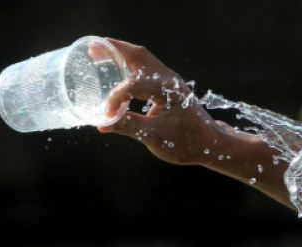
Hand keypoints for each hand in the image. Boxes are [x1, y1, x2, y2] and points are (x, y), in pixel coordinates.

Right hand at [97, 39, 221, 165]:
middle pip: (138, 55)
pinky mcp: (168, 86)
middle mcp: (169, 79)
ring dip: (121, 53)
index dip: (116, 98)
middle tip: (92, 49)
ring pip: (142, 58)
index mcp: (166, 90)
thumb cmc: (186, 141)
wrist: (209, 143)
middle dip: (114, 50)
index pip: (133, 86)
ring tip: (99, 52)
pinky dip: (129, 63)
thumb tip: (102, 125)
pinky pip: (146, 67)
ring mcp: (170, 80)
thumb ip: (129, 127)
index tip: (107, 115)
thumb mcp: (155, 137)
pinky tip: (118, 68)